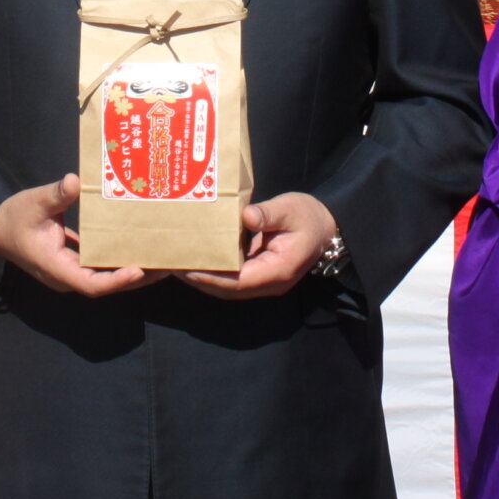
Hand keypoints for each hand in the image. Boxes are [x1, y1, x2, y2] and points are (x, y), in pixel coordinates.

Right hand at [0, 175, 153, 297]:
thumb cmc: (13, 217)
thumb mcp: (33, 203)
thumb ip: (55, 195)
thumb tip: (74, 181)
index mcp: (56, 267)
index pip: (91, 284)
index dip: (116, 280)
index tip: (139, 270)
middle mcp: (67, 275)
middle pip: (106, 284)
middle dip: (136, 278)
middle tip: (167, 265)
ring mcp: (71, 271)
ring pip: (106, 277)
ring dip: (133, 271)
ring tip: (163, 260)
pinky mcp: (75, 262)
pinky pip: (102, 266)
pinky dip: (121, 260)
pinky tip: (141, 248)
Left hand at [182, 192, 337, 299]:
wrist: (326, 228)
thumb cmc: (308, 217)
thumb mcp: (291, 209)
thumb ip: (269, 214)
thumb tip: (247, 216)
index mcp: (278, 270)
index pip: (239, 281)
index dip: (212, 277)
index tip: (188, 268)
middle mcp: (269, 284)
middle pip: (228, 290)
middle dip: (200, 280)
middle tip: (172, 266)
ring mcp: (264, 282)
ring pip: (228, 288)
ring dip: (203, 278)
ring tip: (177, 265)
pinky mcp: (258, 275)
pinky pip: (232, 280)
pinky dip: (213, 273)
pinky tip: (196, 260)